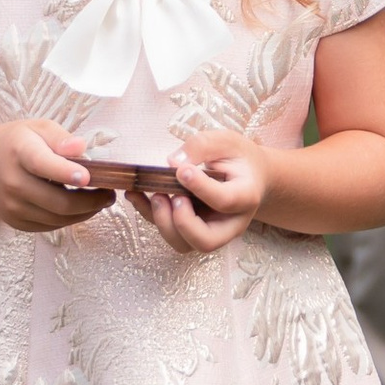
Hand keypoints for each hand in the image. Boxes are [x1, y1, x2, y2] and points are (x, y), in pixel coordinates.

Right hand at [0, 120, 116, 232]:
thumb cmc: (17, 143)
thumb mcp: (37, 128)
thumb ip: (60, 137)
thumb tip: (80, 148)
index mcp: (19, 151)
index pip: (42, 164)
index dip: (66, 172)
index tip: (89, 177)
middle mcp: (12, 182)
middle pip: (57, 201)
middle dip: (90, 201)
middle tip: (110, 194)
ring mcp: (11, 206)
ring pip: (57, 218)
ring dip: (85, 212)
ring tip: (101, 201)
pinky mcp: (15, 221)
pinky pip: (50, 226)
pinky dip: (70, 219)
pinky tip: (81, 207)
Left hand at [136, 134, 266, 252]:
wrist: (249, 176)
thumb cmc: (238, 158)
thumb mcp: (227, 141)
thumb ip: (202, 146)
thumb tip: (172, 163)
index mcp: (245, 196)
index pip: (225, 201)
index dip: (200, 187)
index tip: (181, 170)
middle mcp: (231, 223)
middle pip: (206, 241)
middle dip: (180, 221)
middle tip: (168, 195)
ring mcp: (212, 231)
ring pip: (184, 244)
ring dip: (162, 221)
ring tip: (153, 193)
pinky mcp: (193, 230)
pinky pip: (170, 233)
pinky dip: (149, 215)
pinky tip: (135, 194)